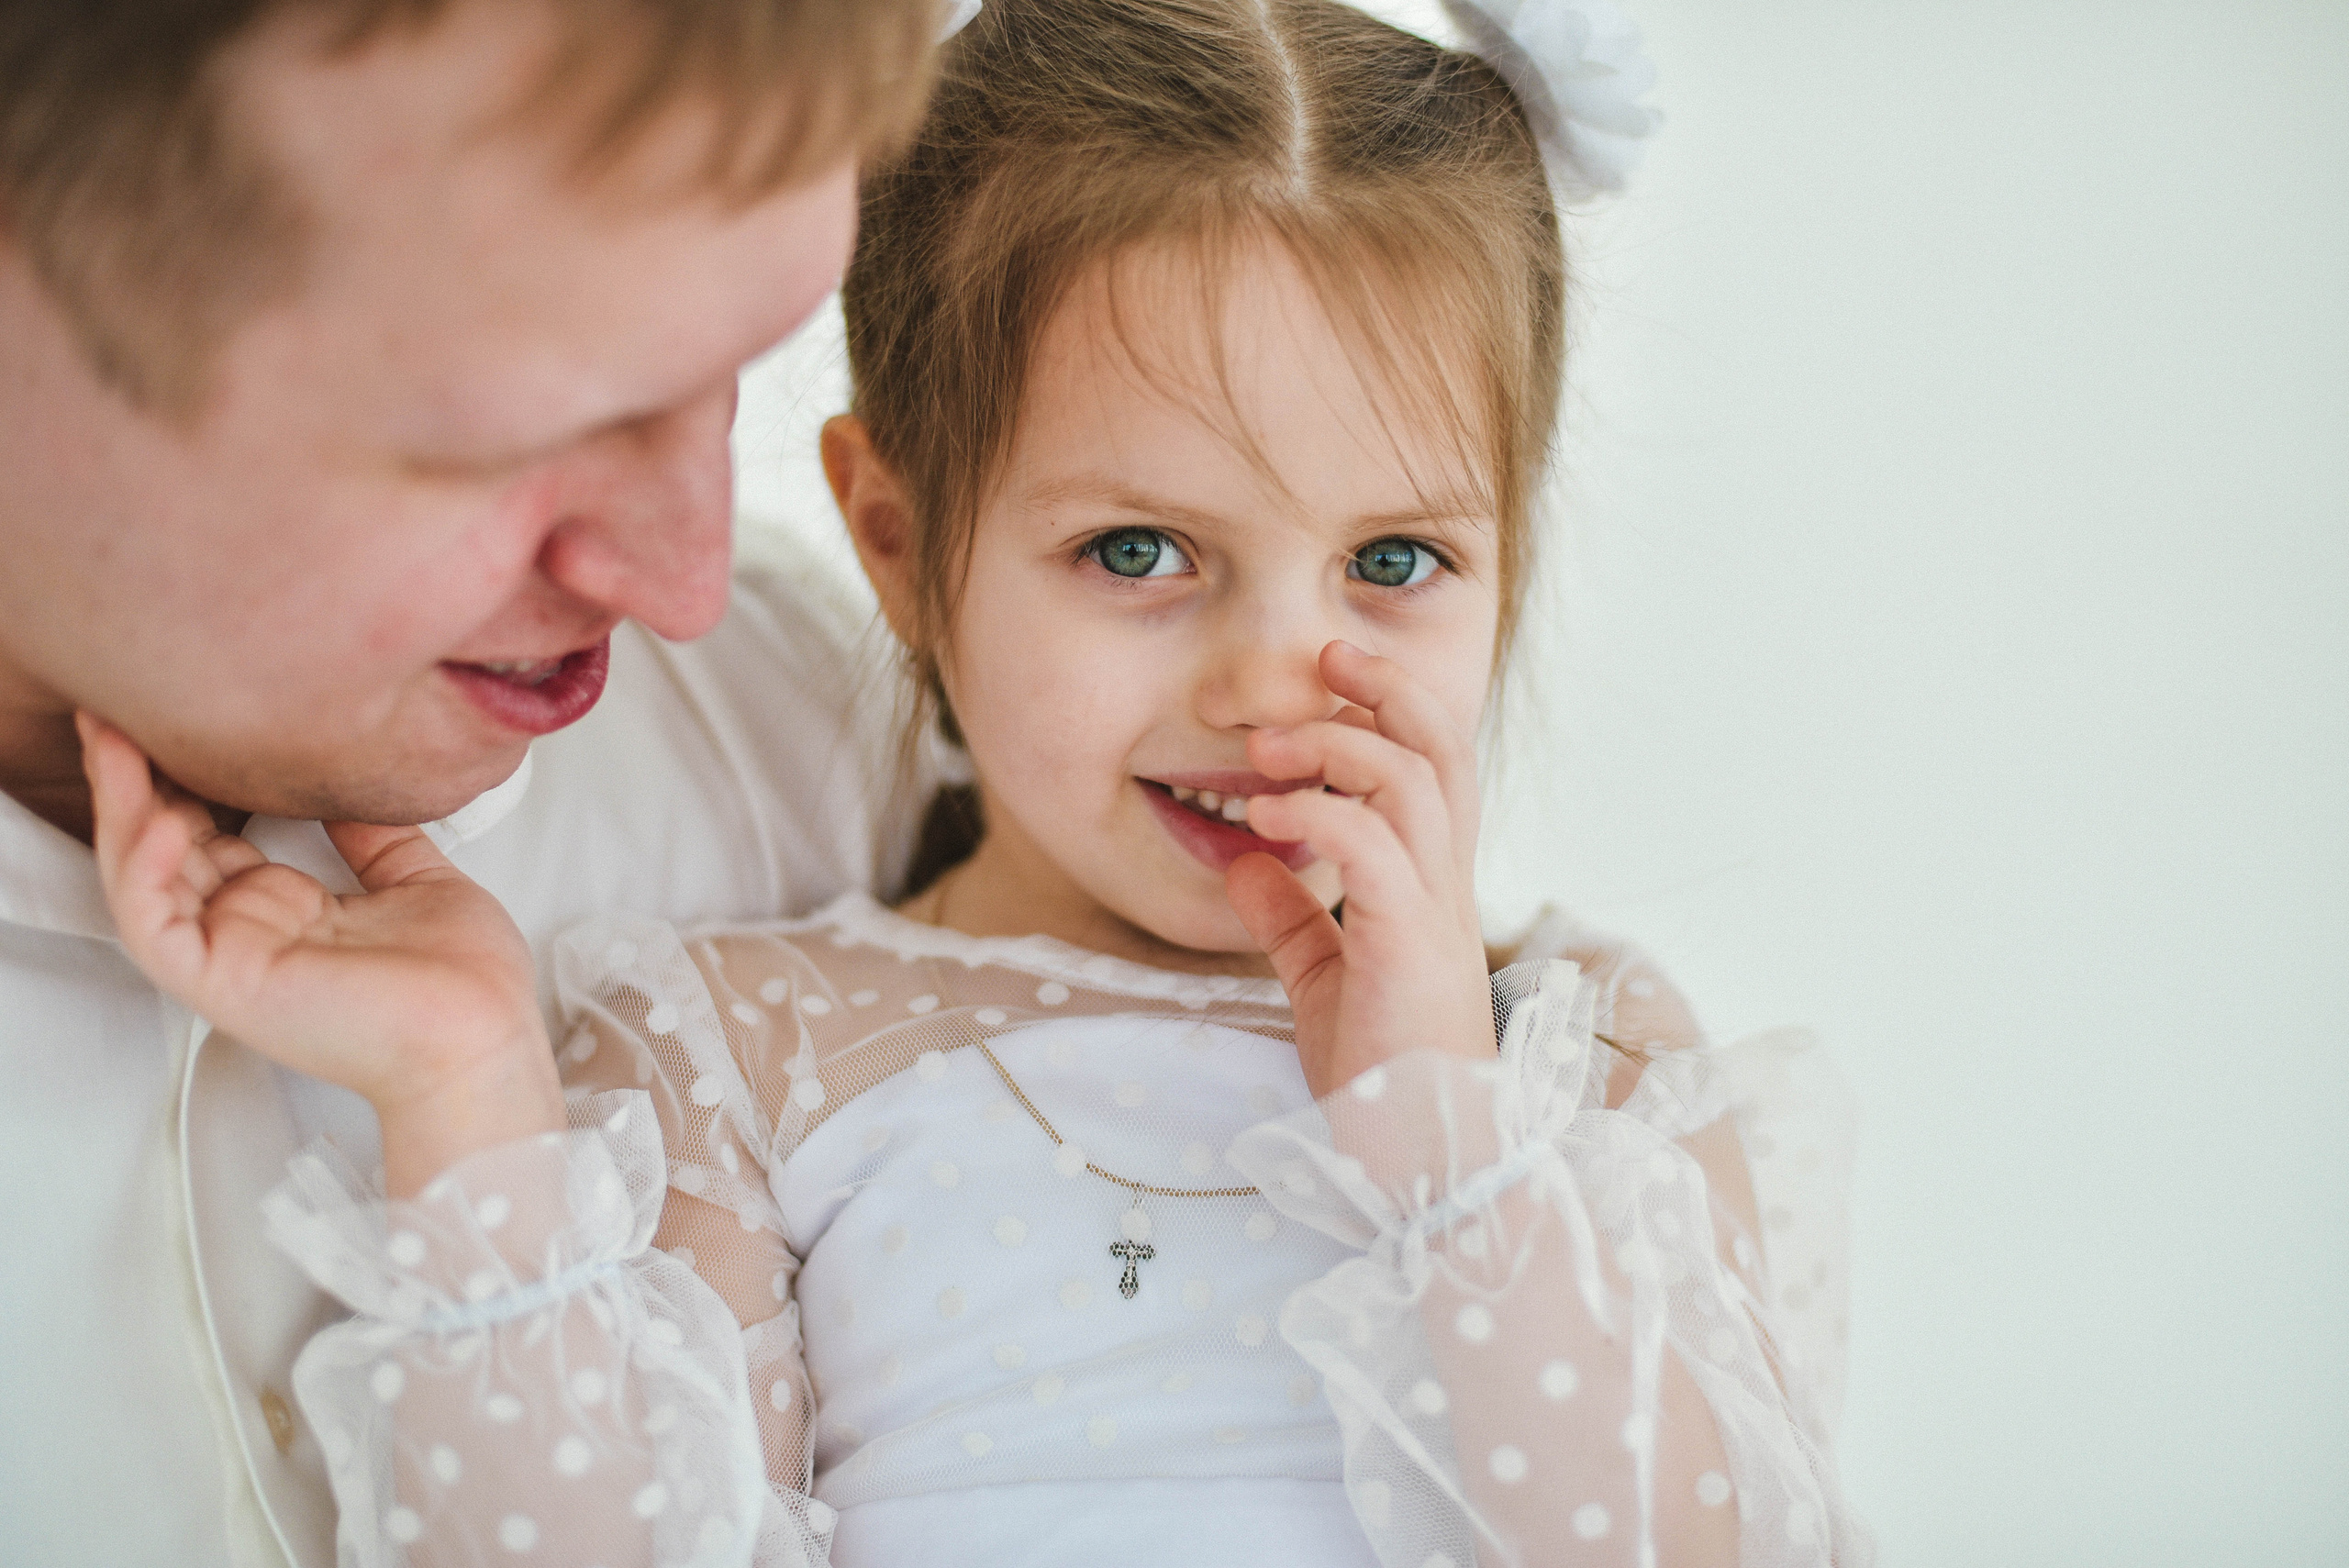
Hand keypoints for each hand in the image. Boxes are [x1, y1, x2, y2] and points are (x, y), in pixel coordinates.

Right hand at [80, 713, 562, 1194]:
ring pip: (147, 880)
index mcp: (292, 911)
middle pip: (168, 852)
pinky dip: (145, 872)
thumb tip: (351, 790)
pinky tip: (158, 820)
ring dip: (124, 810)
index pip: (214, 841)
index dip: (188, 785)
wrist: (483, 1038)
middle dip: (137, 784)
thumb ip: (375, 838)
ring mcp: (234, 957)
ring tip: (115, 744)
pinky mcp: (225, 982)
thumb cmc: (466, 985)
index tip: (179, 729)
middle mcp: (253, 932)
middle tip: (118, 718)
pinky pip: (158, 926)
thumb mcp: (420, 881)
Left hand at [1223, 642, 1495, 1099]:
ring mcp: (1435, 914)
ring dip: (1335, 746)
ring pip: (1414, 784)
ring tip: (1265, 748)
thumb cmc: (1383, 1078)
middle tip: (1325, 656)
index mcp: (1432, 887)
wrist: (1425, 1163)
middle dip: (1388, 688)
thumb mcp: (1324, 981)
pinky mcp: (1409, 948)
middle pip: (1444, 750)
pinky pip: (1377, 852)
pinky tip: (1263, 820)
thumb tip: (1242, 858)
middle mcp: (1447, 887)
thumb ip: (1291, 917)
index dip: (1394, 705)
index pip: (1436, 766)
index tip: (1334, 668)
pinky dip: (1319, 818)